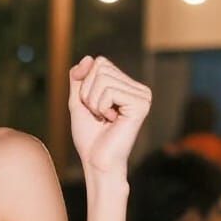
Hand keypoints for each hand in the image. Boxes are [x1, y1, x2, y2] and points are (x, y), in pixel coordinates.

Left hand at [68, 56, 150, 176]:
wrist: (97, 162)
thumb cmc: (89, 137)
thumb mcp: (78, 102)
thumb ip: (79, 78)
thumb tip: (89, 57)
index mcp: (128, 86)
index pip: (99, 62)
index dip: (85, 83)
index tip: (93, 107)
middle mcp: (139, 88)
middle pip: (101, 66)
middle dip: (88, 92)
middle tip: (98, 114)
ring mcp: (142, 95)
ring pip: (103, 78)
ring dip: (93, 101)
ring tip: (104, 118)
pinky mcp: (141, 104)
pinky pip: (109, 90)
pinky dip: (100, 106)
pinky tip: (111, 121)